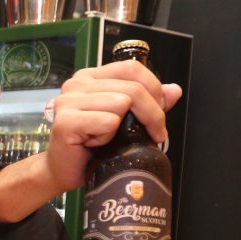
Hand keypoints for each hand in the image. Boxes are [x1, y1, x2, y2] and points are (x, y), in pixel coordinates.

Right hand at [43, 59, 182, 190]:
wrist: (66, 171)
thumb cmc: (92, 146)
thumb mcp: (126, 120)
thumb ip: (148, 102)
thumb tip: (174, 90)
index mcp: (90, 77)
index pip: (131, 69)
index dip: (154, 89)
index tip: (159, 112)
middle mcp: (76, 84)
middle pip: (132, 88)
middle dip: (151, 114)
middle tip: (153, 133)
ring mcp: (67, 101)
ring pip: (122, 103)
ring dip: (123, 128)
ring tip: (108, 139)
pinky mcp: (66, 121)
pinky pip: (107, 122)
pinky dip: (107, 137)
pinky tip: (94, 143)